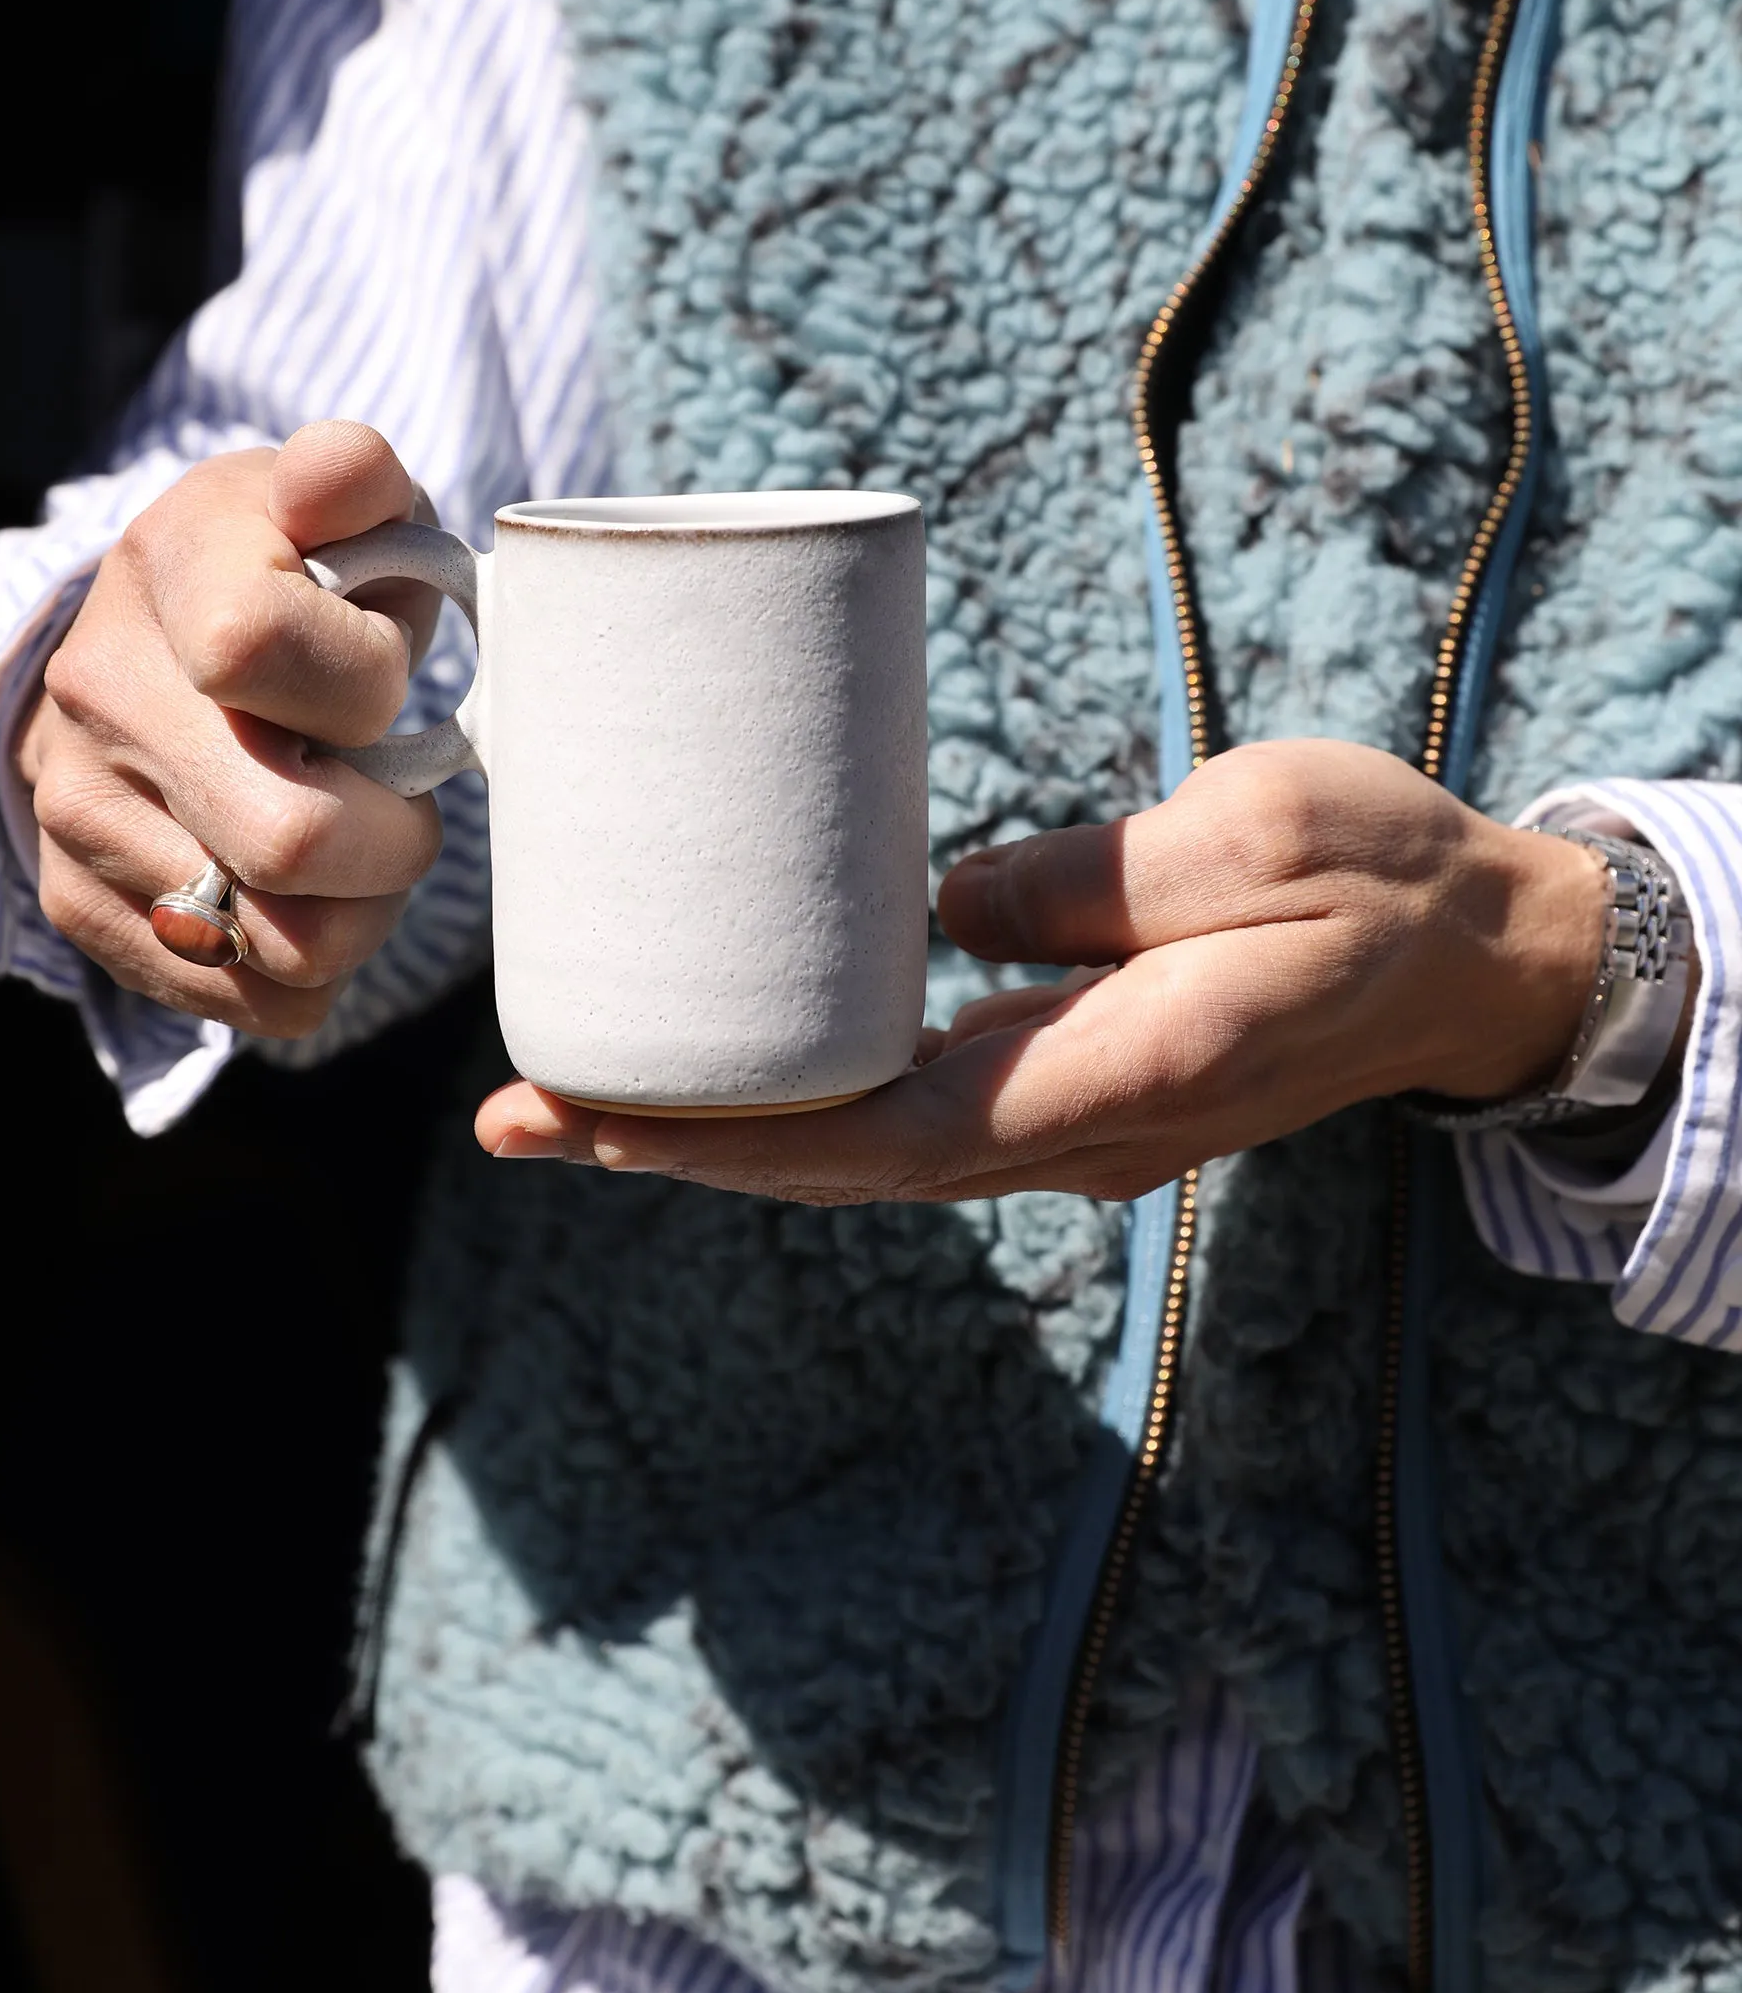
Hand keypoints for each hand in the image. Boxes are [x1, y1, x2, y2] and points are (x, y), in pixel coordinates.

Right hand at [18, 421, 443, 1038]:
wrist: (172, 630)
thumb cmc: (296, 567)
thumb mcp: (337, 498)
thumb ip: (355, 474)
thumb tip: (341, 480)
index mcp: (172, 569)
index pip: (259, 651)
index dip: (366, 683)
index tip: (382, 678)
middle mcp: (100, 690)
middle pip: (286, 838)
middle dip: (393, 842)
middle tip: (403, 807)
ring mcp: (76, 804)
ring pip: (274, 940)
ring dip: (358, 918)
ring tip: (361, 856)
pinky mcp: (79, 900)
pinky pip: (234, 997)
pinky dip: (305, 974)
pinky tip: (309, 902)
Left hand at [474, 739, 1610, 1203]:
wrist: (1479, 959)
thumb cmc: (1381, 875)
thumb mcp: (1259, 826)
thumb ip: (1097, 881)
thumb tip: (941, 911)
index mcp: (1128, 1068)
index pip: (893, 1130)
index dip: (734, 1134)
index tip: (596, 1117)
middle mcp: (1086, 1127)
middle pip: (845, 1166)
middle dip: (676, 1148)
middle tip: (513, 1116)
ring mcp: (1078, 1122)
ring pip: (865, 1156)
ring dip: (721, 1138)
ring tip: (570, 1101)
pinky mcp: (1072, 1085)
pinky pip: (909, 1116)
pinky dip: (800, 1108)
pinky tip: (722, 1073)